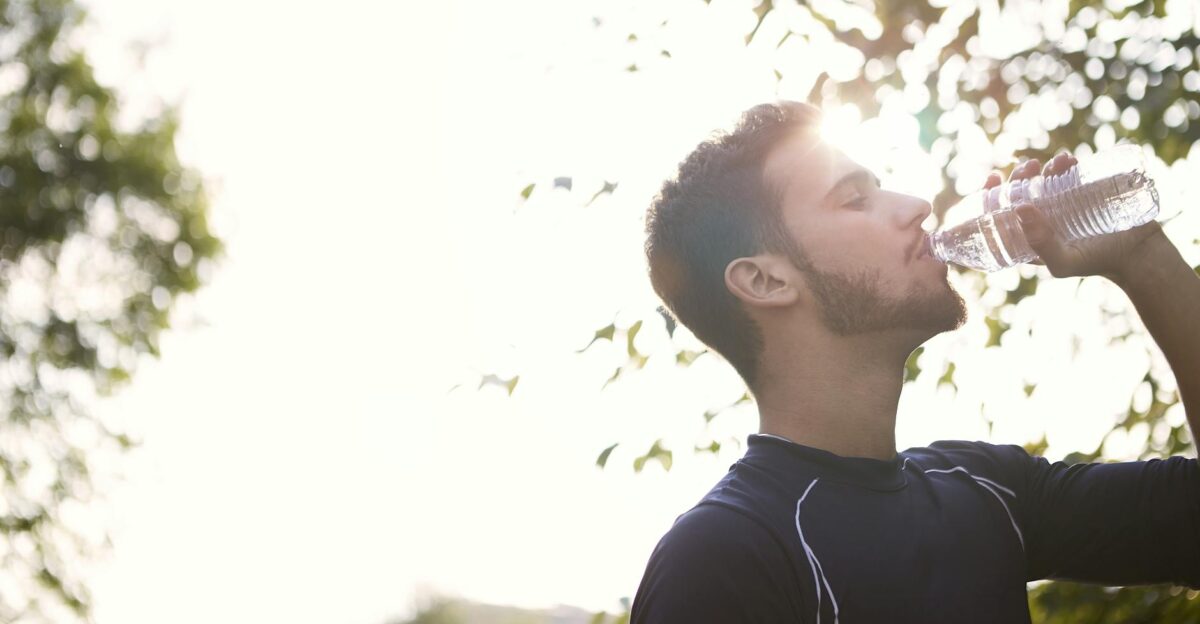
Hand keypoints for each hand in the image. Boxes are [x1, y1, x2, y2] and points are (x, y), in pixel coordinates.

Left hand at [983, 152, 1166, 281]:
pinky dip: (1065, 164)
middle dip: (1019, 176)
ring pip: (1043, 180)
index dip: (991, 195)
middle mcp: (1042, 219)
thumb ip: (1040, 243)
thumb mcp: (1062, 262)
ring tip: (1054, 163)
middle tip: (1029, 167)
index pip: (1000, 214)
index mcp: (1028, 236)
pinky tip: (1067, 160)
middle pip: (1021, 193)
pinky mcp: (1084, 194)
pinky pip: (1069, 174)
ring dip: (1043, 167)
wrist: (1138, 254)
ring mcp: (1063, 205)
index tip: (993, 178)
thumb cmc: (1095, 263)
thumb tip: (1019, 208)